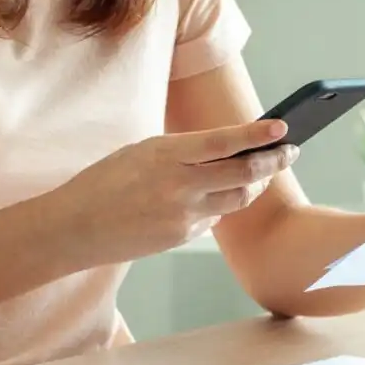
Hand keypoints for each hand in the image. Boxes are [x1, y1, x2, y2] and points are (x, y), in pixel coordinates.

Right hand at [48, 120, 297, 267]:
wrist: (75, 228)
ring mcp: (182, 215)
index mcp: (166, 154)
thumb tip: (227, 151)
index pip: (223, 142)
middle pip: (243, 174)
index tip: (282, 128)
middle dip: (273, 162)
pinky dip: (221, 203)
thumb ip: (184, 152)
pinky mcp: (181, 237)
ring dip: (253, 184)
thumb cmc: (105, 182)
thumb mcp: (142, 152)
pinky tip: (217, 195)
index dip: (257, 135)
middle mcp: (179, 185)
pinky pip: (214, 217)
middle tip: (289, 152)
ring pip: (237, 198)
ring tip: (261, 172)